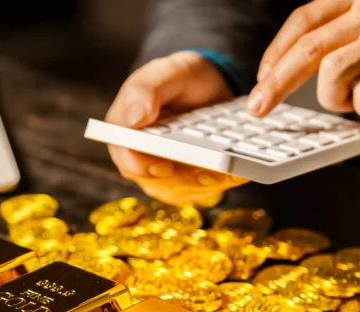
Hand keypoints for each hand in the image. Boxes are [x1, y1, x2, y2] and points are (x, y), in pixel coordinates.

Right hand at [105, 51, 247, 204]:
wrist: (211, 88)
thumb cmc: (183, 79)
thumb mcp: (168, 72)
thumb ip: (146, 90)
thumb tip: (133, 119)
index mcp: (127, 129)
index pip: (123, 156)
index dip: (139, 166)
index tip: (164, 165)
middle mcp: (140, 156)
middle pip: (154, 181)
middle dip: (183, 178)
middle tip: (208, 169)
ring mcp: (163, 173)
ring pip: (179, 191)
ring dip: (204, 182)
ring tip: (227, 169)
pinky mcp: (186, 182)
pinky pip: (201, 192)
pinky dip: (220, 182)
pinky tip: (236, 171)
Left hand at [247, 0, 359, 118]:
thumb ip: (335, 35)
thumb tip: (279, 70)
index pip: (306, 19)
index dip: (278, 50)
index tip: (262, 76)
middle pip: (310, 48)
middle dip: (278, 82)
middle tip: (258, 107)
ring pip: (334, 73)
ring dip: (333, 98)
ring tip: (352, 98)